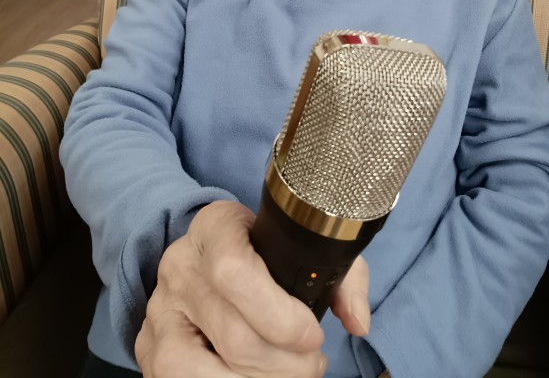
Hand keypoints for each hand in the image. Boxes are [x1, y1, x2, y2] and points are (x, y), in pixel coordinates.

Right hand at [135, 200, 340, 376]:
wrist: (210, 252)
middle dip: (284, 365)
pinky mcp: (149, 347)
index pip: (234, 272)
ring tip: (288, 375)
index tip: (312, 334)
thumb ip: (340, 275)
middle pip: (230, 334)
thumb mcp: (301, 243)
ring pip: (197, 371)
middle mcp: (179, 266)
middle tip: (311, 363)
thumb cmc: (265, 250)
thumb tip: (358, 320)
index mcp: (214, 228)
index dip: (278, 316)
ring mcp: (158, 310)